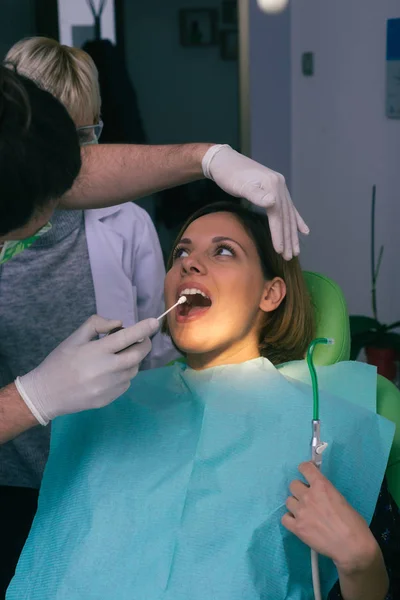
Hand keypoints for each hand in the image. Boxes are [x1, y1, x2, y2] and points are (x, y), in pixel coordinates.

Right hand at [15, 315, 158, 424]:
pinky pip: (126, 383)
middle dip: (144, 344)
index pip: (127, 337)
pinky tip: (110, 373)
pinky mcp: (110, 398)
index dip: (143, 329)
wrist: (47, 394)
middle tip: (141, 339)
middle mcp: (107, 369)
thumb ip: (96, 325)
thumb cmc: (59, 362)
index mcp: (97, 351)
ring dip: (132, 359)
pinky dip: (124, 374)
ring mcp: (110, 386)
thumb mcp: (74, 338)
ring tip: (117, 356)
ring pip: (133, 369)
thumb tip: (119, 324)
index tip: (154, 322)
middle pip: (138, 355)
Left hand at [202, 145, 308, 259]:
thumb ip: (256, 195)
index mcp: (273, 185)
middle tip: (290, 257)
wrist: (224, 161)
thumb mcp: (239, 185)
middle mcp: (280, 186)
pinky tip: (304, 231)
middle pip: (285, 217)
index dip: (279, 234)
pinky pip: (289, 208)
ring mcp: (279, 187)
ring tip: (296, 250)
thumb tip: (273, 203)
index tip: (280, 251)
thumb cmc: (228, 174)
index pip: (278, 215)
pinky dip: (297, 220)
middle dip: (288, 238)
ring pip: (288, 215)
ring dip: (293, 234)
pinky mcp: (276, 189)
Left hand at [282, 462, 378, 573]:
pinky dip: (290, 519)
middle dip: (300, 490)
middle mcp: (308, 496)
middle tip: (308, 498)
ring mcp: (300, 512)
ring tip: (304, 513)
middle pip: (293, 485)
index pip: (305, 467)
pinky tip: (298, 523)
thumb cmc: (353, 523)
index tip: (307, 473)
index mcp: (321, 486)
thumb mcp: (340, 499)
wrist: (352, 547)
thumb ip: (325, 492)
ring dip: (296, 505)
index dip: (305, 469)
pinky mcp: (297, 527)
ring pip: (288, 501)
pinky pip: (285, 518)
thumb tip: (319, 492)